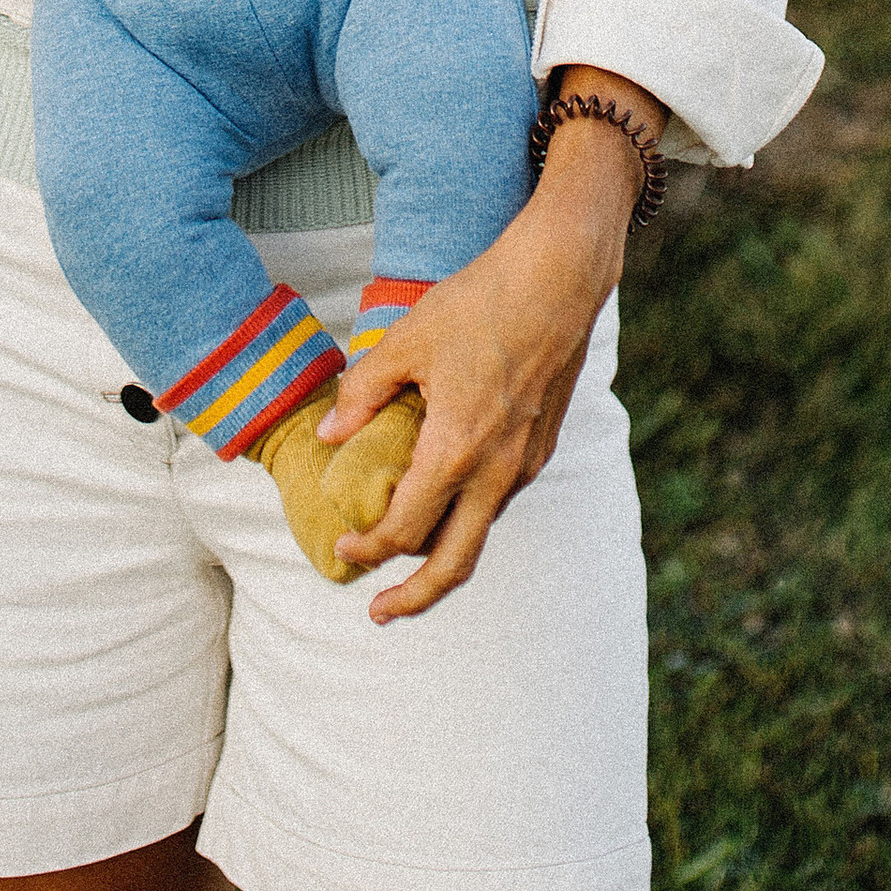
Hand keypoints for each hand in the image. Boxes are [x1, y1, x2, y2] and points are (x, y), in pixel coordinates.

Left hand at [315, 70, 662, 619]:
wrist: (560, 277)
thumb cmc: (481, 302)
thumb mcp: (408, 340)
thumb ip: (365, 392)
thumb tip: (330, 437)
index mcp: (457, 450)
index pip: (405, 529)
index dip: (368, 548)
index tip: (343, 547)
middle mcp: (497, 471)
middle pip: (455, 565)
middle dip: (414, 598)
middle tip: (379, 612)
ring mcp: (527, 462)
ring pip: (480, 531)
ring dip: (442, 553)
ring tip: (406, 554)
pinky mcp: (544, 445)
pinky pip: (499, 498)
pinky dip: (468, 514)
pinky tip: (446, 495)